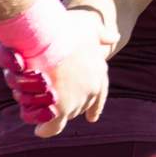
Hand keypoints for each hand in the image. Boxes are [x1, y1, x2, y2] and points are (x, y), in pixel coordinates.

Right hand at [0, 7, 109, 136]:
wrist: (49, 37)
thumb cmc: (66, 29)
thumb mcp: (90, 27)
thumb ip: (102, 34)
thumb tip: (116, 36)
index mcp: (99, 75)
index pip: (100, 95)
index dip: (95, 106)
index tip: (92, 118)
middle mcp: (90, 92)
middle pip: (80, 106)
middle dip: (68, 106)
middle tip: (56, 106)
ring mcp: (75, 102)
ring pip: (64, 116)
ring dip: (54, 116)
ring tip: (44, 117)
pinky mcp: (59, 110)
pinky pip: (51, 127)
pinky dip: (45, 129)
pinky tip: (39, 129)